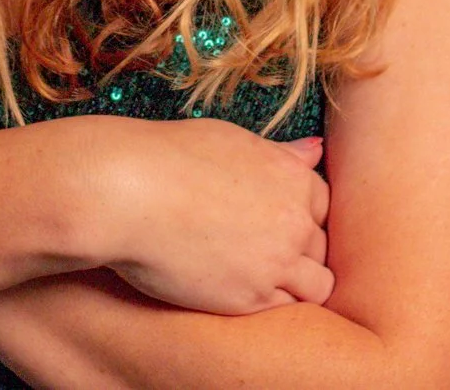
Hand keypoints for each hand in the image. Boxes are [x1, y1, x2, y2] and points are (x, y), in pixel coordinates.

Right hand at [82, 118, 332, 313]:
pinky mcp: (250, 298)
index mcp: (292, 176)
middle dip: (298, 250)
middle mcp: (294, 220)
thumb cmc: (168, 157)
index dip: (300, 214)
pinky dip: (270, 302)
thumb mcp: (231, 141)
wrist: (126, 192)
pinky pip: (284, 309)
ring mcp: (277, 262)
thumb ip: (279, 154)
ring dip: (295, 283)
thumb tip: (315, 149)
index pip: (323, 204)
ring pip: (316, 285)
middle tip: (259, 250)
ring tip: (255, 276)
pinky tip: (239, 288)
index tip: (274, 222)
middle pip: (320, 246)